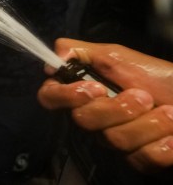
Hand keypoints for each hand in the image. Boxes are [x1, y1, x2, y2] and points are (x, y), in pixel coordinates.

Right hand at [38, 38, 172, 172]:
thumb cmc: (161, 77)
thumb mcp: (119, 56)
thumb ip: (82, 51)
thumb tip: (54, 56)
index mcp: (85, 92)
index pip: (50, 97)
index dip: (65, 96)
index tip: (95, 88)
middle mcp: (95, 118)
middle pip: (83, 120)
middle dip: (119, 107)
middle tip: (143, 95)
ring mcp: (116, 141)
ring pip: (114, 139)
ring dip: (148, 122)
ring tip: (168, 112)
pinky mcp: (139, 160)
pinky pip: (140, 158)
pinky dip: (162, 144)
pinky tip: (172, 135)